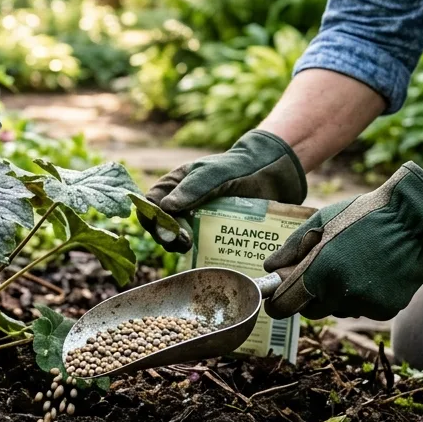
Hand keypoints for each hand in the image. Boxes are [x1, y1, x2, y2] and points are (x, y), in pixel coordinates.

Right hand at [143, 130, 306, 252]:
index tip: (171, 230)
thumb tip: (166, 207)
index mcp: (175, 185)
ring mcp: (196, 219)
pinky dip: (198, 253)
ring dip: (178, 246)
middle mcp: (181, 203)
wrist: (273, 173)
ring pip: (176, 239)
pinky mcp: (212, 232)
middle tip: (185, 242)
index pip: (149, 205)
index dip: (153, 220)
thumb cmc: (241, 166)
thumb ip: (194, 187)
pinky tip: (206, 255)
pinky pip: (199, 246)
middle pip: (159, 226)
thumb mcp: (216, 173)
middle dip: (166, 236)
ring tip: (191, 247)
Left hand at [263, 162, 422, 319]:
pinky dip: (363, 297)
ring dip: (337, 296)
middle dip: (309, 297)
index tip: (276, 300)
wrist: (416, 221)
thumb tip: (270, 269)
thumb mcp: (321, 221)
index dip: (278, 304)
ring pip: (338, 310)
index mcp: (319, 271)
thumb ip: (291, 248)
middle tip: (321, 272)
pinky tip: (373, 272)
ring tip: (353, 265)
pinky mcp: (386, 310)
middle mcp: (340, 293)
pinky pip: (363, 309)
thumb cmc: (364, 215)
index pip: (285, 305)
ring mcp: (365, 304)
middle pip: (310, 311)